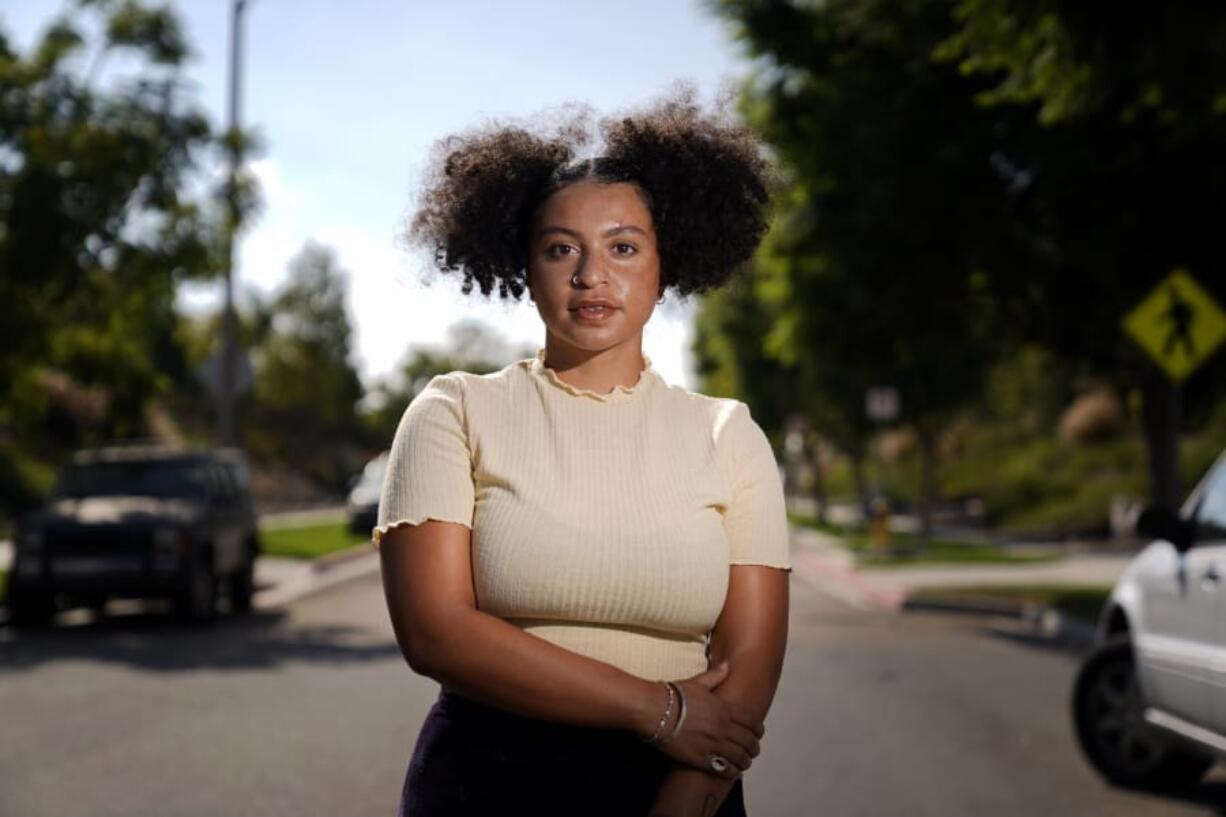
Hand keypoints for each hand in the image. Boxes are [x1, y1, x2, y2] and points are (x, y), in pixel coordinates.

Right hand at [654, 661, 763, 778]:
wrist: (654, 711)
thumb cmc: (673, 695)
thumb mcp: (697, 682)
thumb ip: (715, 676)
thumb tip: (727, 665)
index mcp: (724, 709)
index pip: (752, 722)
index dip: (758, 729)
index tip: (758, 733)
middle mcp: (723, 728)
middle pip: (749, 742)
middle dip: (753, 747)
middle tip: (752, 750)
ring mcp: (713, 744)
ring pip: (740, 757)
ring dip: (745, 761)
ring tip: (744, 763)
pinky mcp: (701, 759)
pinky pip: (724, 769)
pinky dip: (731, 772)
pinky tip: (731, 771)